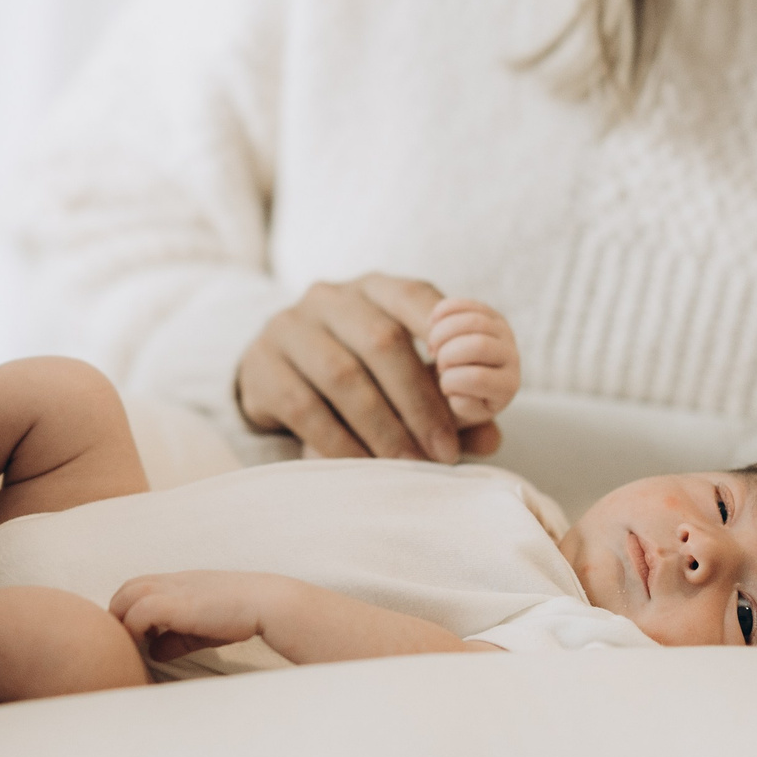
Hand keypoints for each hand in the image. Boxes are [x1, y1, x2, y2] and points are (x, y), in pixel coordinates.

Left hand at [109, 570, 284, 661]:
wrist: (268, 603)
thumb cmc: (241, 616)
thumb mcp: (202, 629)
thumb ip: (177, 639)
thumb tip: (154, 652)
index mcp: (179, 582)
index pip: (138, 585)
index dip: (128, 608)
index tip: (132, 634)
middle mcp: (173, 581)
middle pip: (127, 587)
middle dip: (118, 613)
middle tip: (126, 640)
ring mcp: (175, 589)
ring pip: (128, 594)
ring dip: (123, 619)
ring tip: (132, 643)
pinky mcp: (180, 604)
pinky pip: (142, 611)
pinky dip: (136, 627)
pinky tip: (146, 644)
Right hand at [234, 275, 515, 460]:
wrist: (275, 377)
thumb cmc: (356, 374)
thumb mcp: (400, 376)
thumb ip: (448, 401)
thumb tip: (494, 436)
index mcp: (374, 288)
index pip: (415, 295)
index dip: (444, 332)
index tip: (468, 378)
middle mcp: (330, 297)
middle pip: (382, 341)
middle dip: (419, 401)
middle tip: (445, 451)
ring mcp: (290, 327)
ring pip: (343, 375)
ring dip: (384, 428)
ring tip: (410, 466)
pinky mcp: (263, 366)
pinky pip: (305, 407)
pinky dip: (341, 442)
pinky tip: (364, 468)